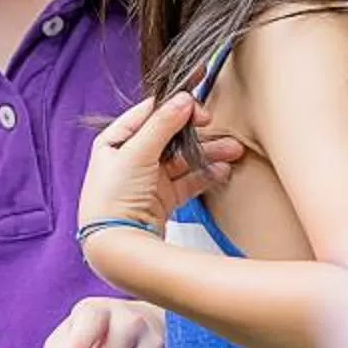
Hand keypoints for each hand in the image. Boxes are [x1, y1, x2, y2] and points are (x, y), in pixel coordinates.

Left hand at [77, 94, 235, 237]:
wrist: (118, 248)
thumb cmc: (115, 199)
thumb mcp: (136, 154)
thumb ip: (162, 125)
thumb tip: (183, 99)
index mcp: (113, 144)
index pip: (145, 115)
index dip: (171, 106)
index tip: (195, 104)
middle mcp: (129, 161)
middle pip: (167, 137)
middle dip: (195, 132)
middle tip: (214, 124)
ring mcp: (146, 182)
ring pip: (181, 160)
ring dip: (207, 153)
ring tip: (234, 150)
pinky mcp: (161, 201)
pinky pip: (187, 182)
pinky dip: (204, 175)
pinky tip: (223, 170)